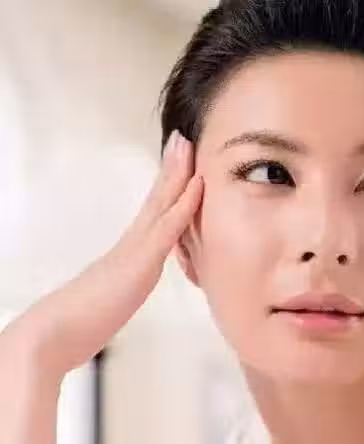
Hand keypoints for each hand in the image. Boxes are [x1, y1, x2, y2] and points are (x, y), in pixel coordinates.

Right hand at [0, 130, 202, 376]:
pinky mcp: (138, 265)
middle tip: (182, 138)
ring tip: (184, 144)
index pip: (154, 211)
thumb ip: (126, 282)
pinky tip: (197, 185)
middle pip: (157, 197)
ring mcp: (134, 249)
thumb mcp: (116, 297)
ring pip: (161, 203)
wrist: (52, 335)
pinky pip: (166, 229)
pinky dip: (183, 206)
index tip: (178, 161)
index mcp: (130, 250)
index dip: (167, 185)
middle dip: (173, 167)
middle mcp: (132, 242)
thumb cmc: (82, 322)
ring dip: (177, 173)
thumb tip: (130, 279)